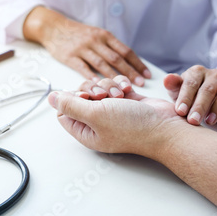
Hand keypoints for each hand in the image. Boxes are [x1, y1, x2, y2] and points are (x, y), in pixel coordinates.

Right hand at [23, 6, 150, 85]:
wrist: (53, 27)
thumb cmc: (77, 34)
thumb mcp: (96, 34)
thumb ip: (109, 46)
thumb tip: (128, 64)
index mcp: (104, 35)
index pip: (125, 50)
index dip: (137, 63)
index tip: (147, 75)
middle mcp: (95, 40)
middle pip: (116, 58)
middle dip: (129, 72)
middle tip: (139, 84)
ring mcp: (82, 48)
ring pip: (101, 64)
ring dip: (113, 78)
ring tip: (122, 91)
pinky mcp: (70, 56)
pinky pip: (83, 68)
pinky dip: (92, 78)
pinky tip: (99, 87)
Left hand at [48, 76, 183, 157]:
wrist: (165, 127)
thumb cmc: (132, 125)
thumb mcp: (94, 114)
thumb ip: (70, 105)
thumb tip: (50, 98)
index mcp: (85, 131)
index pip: (64, 112)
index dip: (71, 99)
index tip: (85, 97)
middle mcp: (97, 122)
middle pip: (80, 95)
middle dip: (92, 89)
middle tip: (103, 96)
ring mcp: (112, 111)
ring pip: (98, 87)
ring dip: (108, 85)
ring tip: (120, 95)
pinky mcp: (126, 101)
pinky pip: (114, 85)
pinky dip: (120, 83)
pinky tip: (129, 90)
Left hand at [163, 66, 216, 125]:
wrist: (213, 99)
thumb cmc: (191, 96)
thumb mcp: (179, 92)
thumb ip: (173, 85)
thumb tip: (167, 79)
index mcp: (196, 72)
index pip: (190, 83)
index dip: (185, 98)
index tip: (180, 112)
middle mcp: (214, 74)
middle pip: (208, 88)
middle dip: (200, 106)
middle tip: (193, 121)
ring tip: (209, 121)